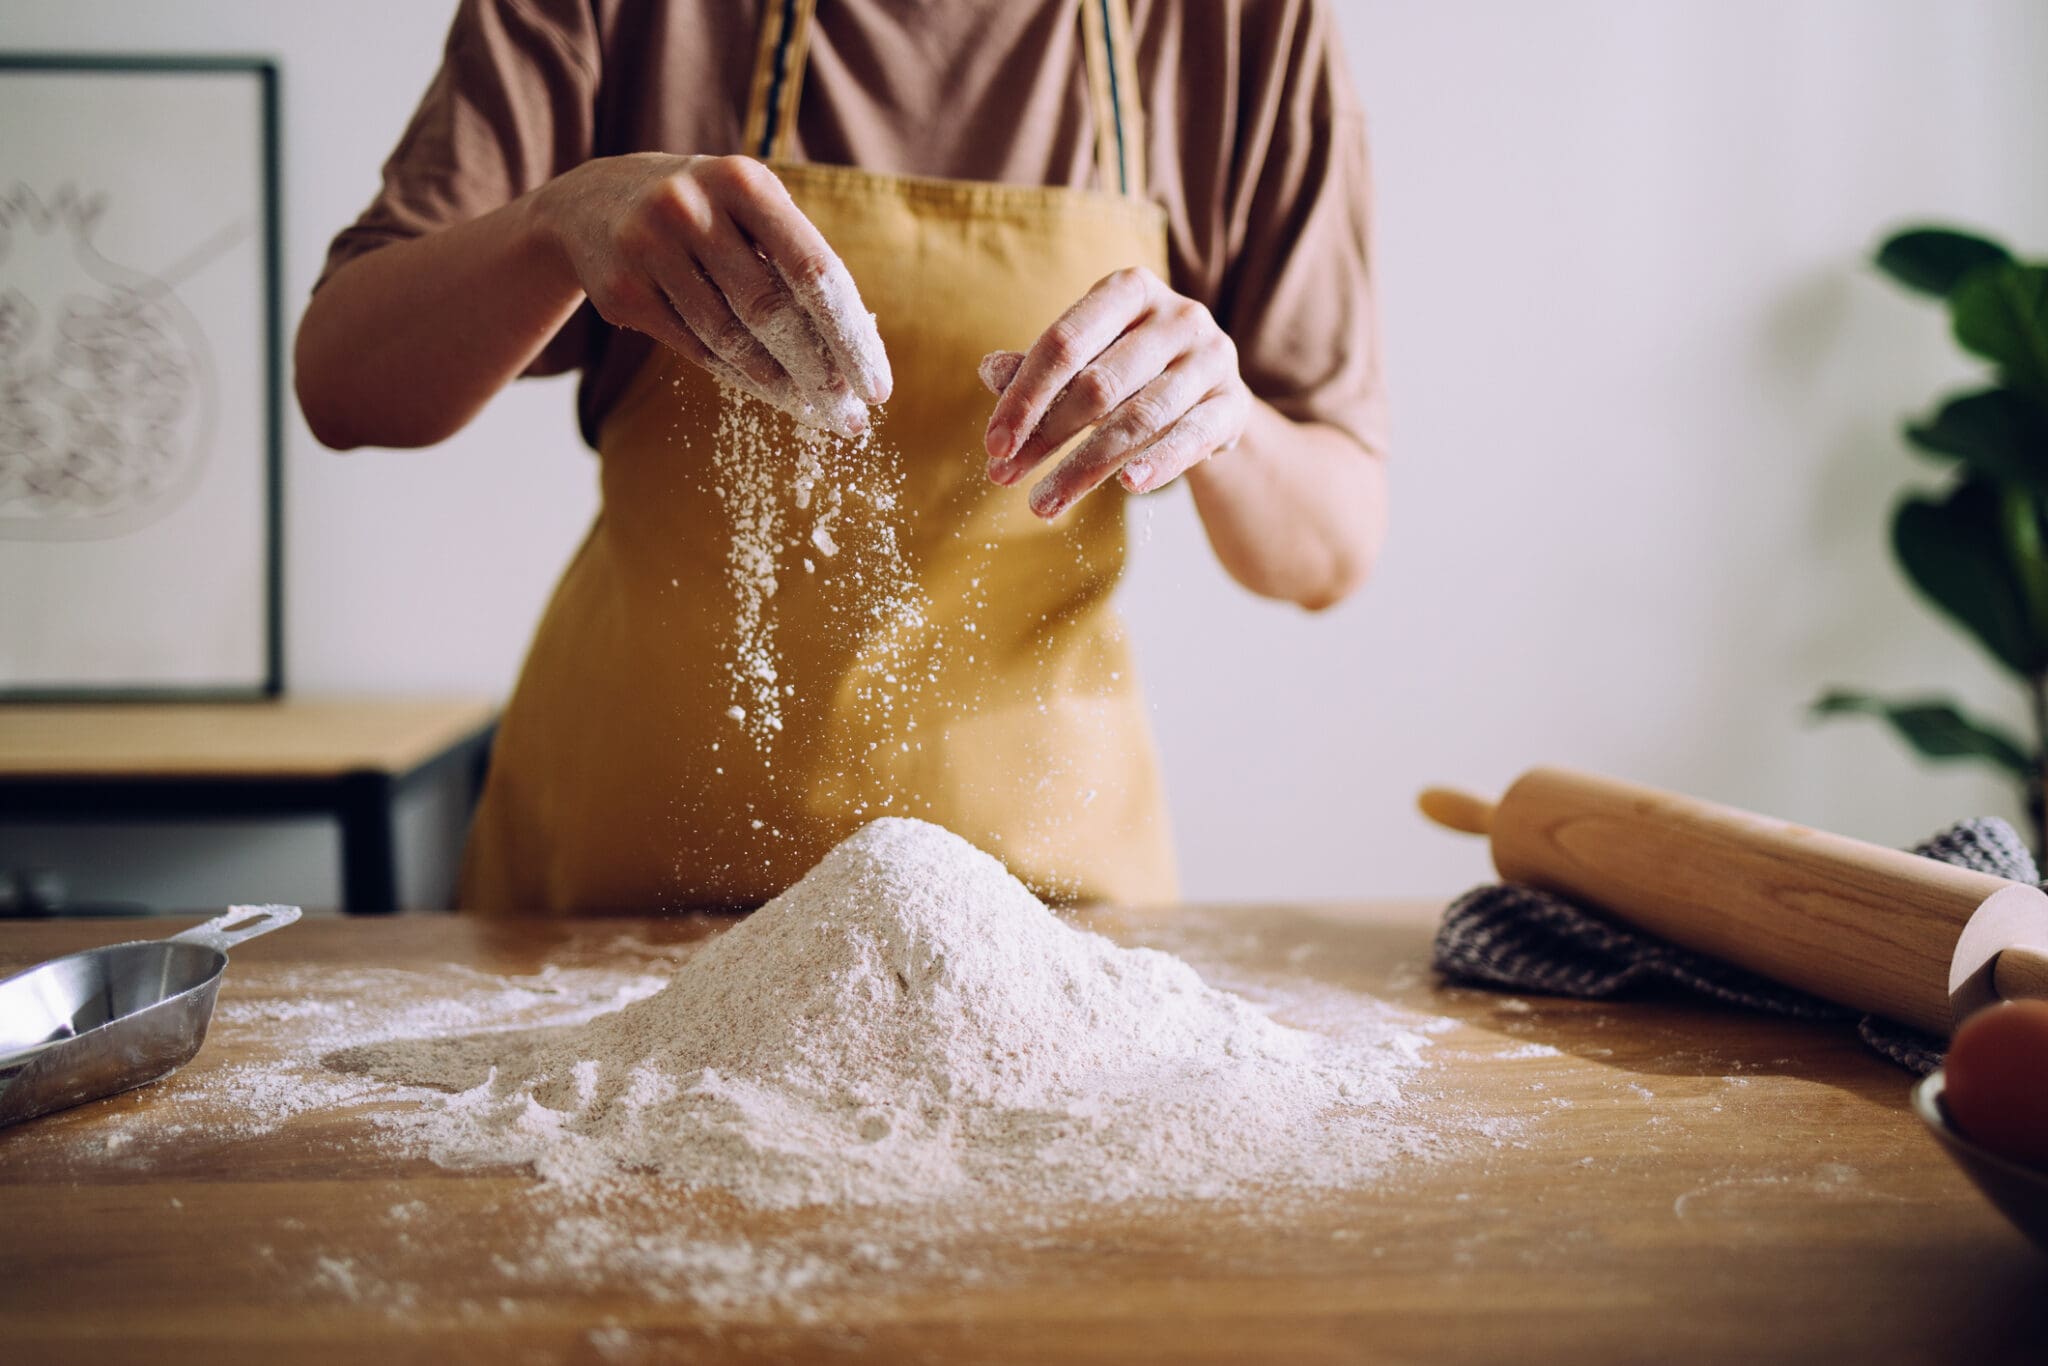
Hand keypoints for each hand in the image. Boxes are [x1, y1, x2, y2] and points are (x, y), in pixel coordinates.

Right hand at [532, 153, 890, 434]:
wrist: (593, 204)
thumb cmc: (708, 213)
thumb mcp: (750, 210)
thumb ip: (797, 262)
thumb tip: (857, 348)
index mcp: (742, 181)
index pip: (813, 269)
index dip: (850, 334)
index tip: (878, 386)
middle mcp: (691, 208)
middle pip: (772, 311)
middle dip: (820, 374)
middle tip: (851, 418)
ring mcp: (649, 247)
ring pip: (731, 338)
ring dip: (782, 385)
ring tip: (817, 413)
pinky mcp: (623, 291)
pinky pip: (697, 349)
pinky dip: (742, 376)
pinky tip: (773, 394)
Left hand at [980, 267, 1248, 517]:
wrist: (1211, 395)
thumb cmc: (1133, 370)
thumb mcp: (1088, 360)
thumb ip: (1042, 368)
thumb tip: (990, 372)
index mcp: (1130, 289)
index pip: (1064, 342)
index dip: (1023, 396)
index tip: (994, 444)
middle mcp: (1177, 316)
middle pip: (1097, 384)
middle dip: (1045, 437)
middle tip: (1003, 478)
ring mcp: (1211, 358)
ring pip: (1138, 418)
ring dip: (1084, 467)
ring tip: (1043, 503)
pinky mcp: (1234, 404)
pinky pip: (1190, 436)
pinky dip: (1158, 462)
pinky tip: (1128, 487)